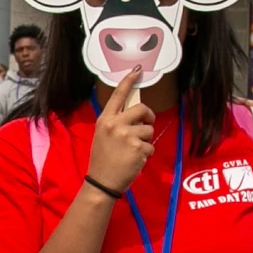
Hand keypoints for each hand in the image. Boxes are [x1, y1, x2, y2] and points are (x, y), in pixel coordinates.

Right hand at [86, 67, 153, 193]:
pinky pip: (151, 146)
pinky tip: (135, 161)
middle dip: (149, 116)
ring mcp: (127, 136)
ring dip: (146, 141)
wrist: (102, 182)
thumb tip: (136, 114)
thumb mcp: (103, 135)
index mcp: (105, 119)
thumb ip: (117, 123)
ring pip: (149, 130)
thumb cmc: (103, 159)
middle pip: (142, 108)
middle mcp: (115, 124)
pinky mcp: (138, 147)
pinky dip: (146, 154)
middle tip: (147, 124)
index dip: (129, 81)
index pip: (118, 95)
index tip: (138, 70)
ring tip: (133, 151)